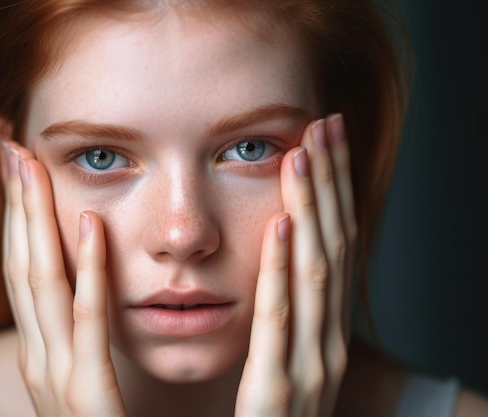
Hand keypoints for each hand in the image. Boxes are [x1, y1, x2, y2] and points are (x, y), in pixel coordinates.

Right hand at [0, 142, 127, 416]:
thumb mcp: (89, 374)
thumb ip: (83, 331)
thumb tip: (84, 277)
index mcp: (44, 351)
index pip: (25, 266)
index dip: (18, 210)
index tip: (18, 158)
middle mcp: (40, 361)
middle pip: (21, 266)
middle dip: (13, 202)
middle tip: (7, 140)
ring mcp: (58, 385)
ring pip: (40, 289)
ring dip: (34, 223)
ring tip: (29, 165)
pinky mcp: (90, 408)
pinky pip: (88, 334)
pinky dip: (86, 279)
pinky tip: (89, 229)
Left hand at [236, 114, 355, 416]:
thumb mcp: (286, 359)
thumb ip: (284, 316)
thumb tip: (280, 256)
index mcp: (323, 330)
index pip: (334, 245)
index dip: (332, 191)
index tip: (322, 139)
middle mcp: (327, 341)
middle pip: (334, 246)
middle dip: (329, 183)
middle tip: (323, 123)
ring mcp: (311, 367)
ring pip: (316, 273)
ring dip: (313, 209)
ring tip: (304, 153)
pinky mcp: (278, 395)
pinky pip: (281, 323)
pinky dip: (284, 271)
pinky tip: (283, 224)